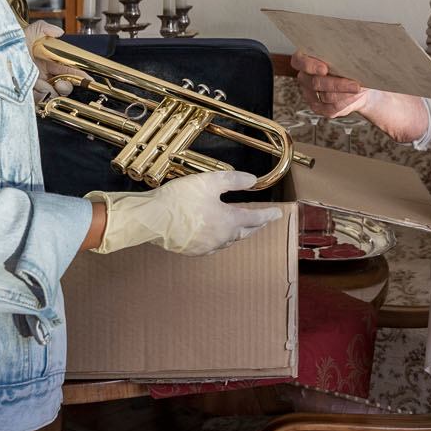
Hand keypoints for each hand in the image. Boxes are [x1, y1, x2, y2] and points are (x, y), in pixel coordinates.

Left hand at [22, 21, 90, 100]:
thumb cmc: (8, 46)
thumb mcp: (26, 33)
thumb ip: (43, 28)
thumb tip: (59, 31)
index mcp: (45, 62)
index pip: (66, 69)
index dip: (78, 74)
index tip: (88, 78)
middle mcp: (42, 75)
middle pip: (64, 85)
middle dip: (67, 85)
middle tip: (62, 82)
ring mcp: (35, 86)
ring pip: (55, 94)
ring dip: (53, 91)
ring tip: (45, 84)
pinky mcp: (27, 96)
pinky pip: (40, 100)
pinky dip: (42, 96)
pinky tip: (36, 88)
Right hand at [84, 171, 283, 256]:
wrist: (151, 218)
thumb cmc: (179, 199)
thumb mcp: (210, 181)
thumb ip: (234, 180)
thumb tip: (253, 181)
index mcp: (229, 222)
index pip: (256, 218)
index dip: (268, 214)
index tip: (278, 213)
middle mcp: (221, 238)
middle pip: (245, 232)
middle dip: (255, 225)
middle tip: (262, 220)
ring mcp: (206, 247)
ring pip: (229, 241)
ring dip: (238, 233)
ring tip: (241, 226)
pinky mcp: (192, 250)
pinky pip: (213, 246)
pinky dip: (221, 239)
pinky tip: (216, 235)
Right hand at [291, 51, 373, 117]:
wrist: (358, 83)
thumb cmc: (349, 64)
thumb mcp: (345, 55)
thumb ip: (340, 54)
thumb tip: (350, 55)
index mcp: (305, 59)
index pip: (298, 61)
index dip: (309, 65)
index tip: (324, 69)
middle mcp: (304, 77)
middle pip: (315, 83)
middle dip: (337, 84)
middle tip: (354, 84)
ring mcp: (309, 93)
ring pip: (325, 97)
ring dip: (345, 93)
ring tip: (358, 88)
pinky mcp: (318, 107)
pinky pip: (331, 108)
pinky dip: (346, 102)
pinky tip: (354, 96)